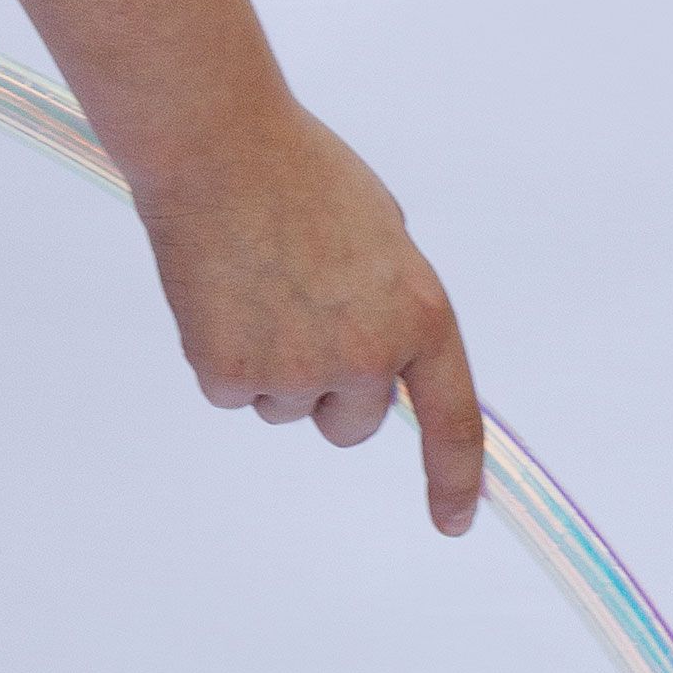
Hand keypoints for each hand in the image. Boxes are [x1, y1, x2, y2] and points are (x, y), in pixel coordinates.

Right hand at [126, 90, 483, 535]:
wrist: (220, 150)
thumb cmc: (301, 176)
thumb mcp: (383, 238)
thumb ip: (392, 306)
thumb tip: (378, 361)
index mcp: (419, 316)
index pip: (451, 419)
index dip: (454, 479)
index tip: (454, 522)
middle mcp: (367, 356)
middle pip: (350, 425)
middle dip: (327, 390)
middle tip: (296, 313)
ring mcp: (297, 370)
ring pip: (284, 407)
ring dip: (269, 363)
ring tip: (255, 286)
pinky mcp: (231, 375)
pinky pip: (231, 392)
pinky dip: (220, 355)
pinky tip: (218, 295)